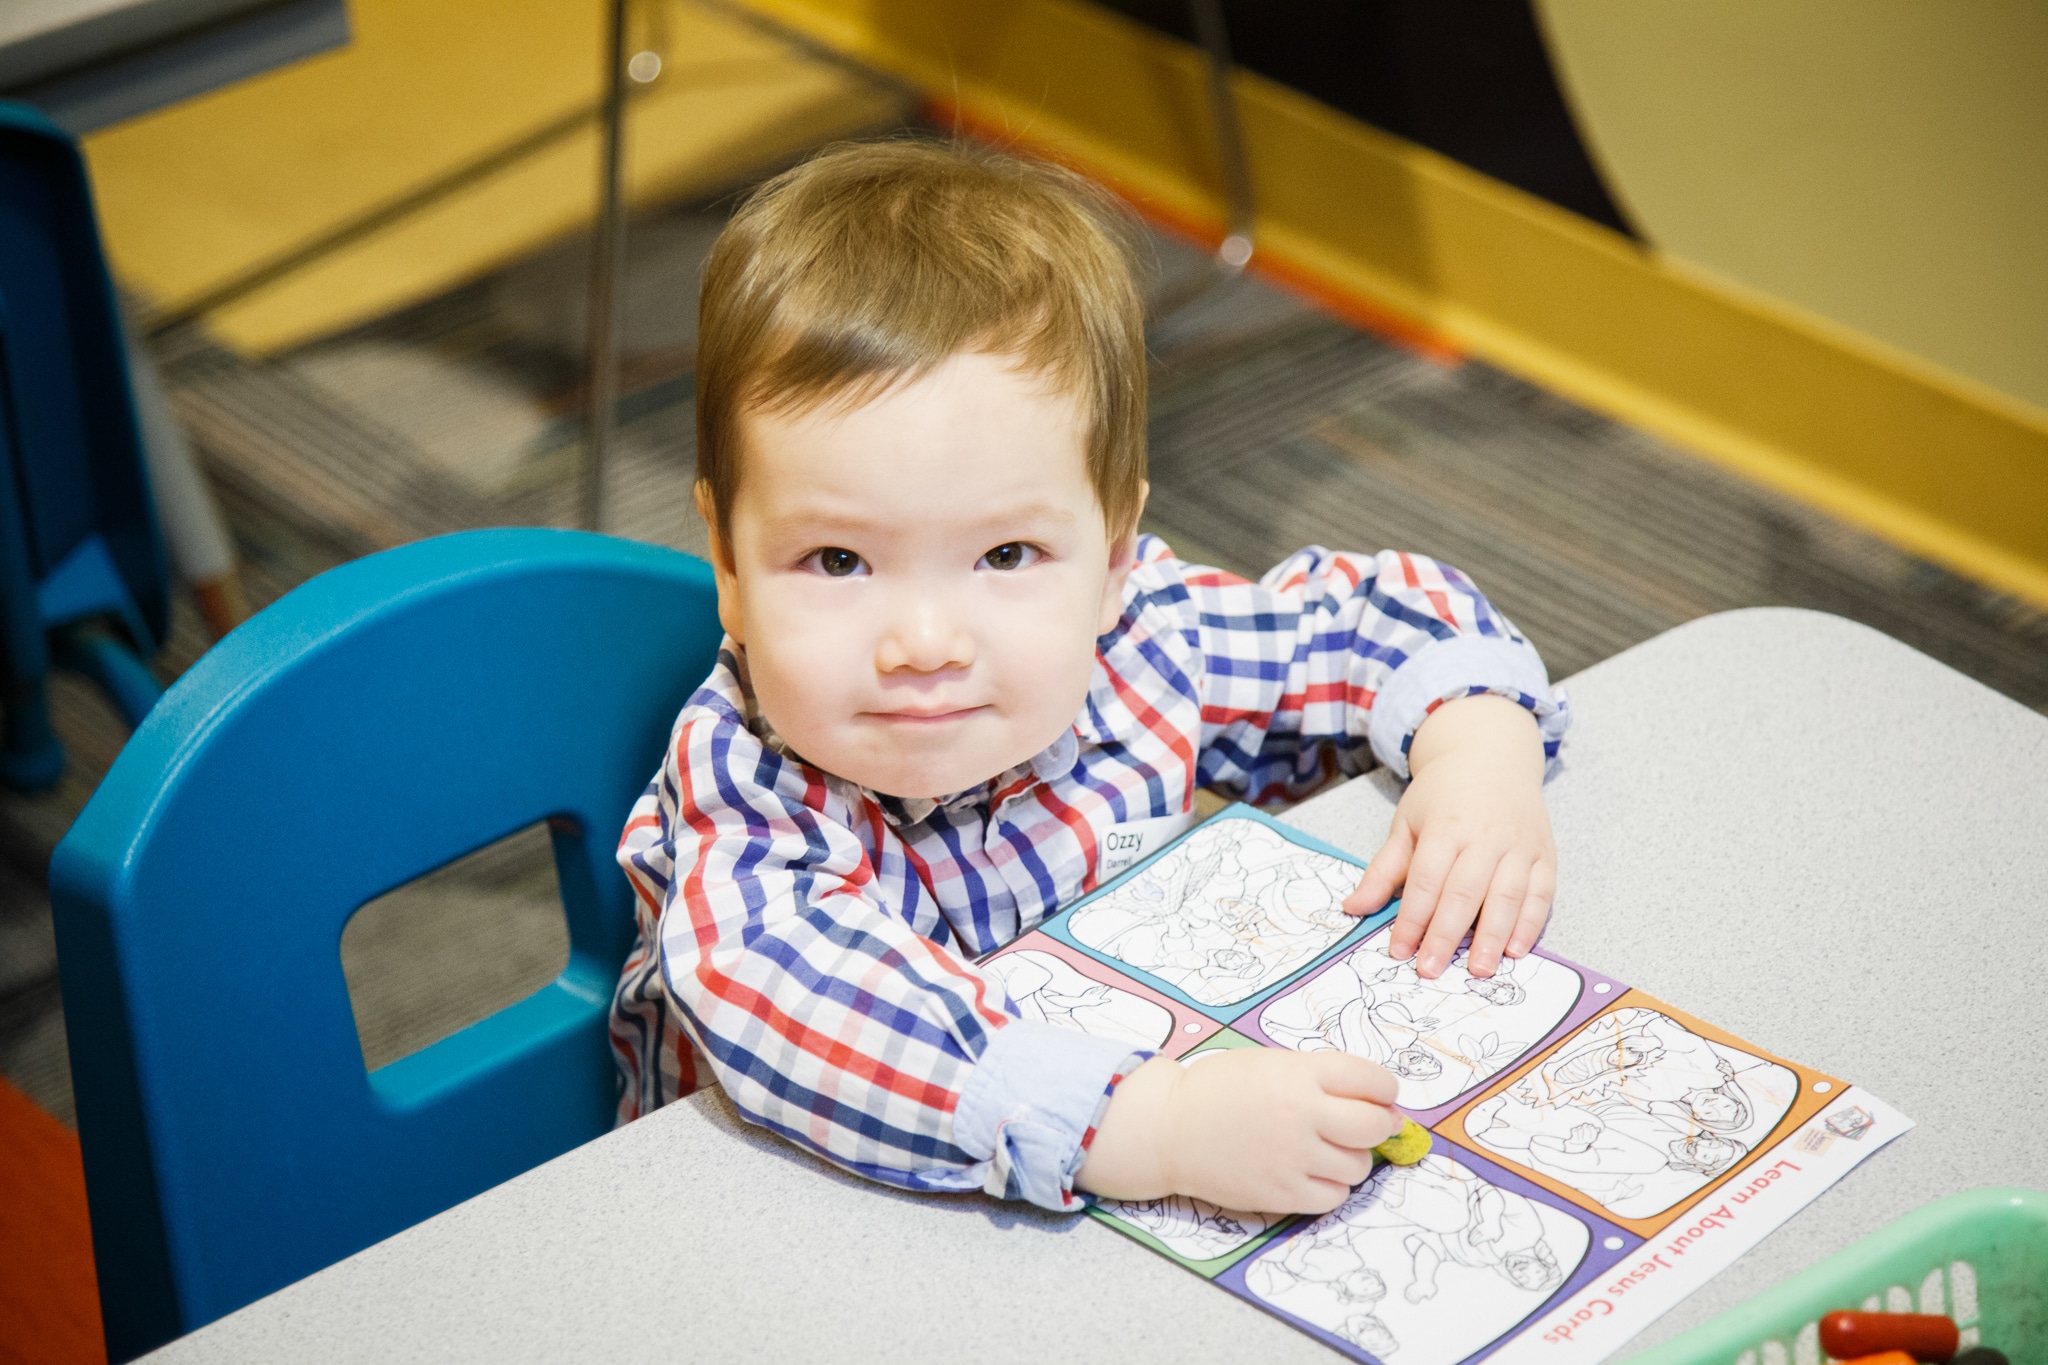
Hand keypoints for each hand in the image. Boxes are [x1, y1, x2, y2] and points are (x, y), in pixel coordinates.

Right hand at [1074, 1049, 1401, 1213]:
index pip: (1373, 1080)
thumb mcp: (1270, 1064)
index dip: (1385, 1089)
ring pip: (1358, 1166)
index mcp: (1299, 1074)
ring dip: (1350, 1157)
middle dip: (1379, 1124)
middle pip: (1374, 1126)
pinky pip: (1334, 1197)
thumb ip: (1321, 1078)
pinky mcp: (1282, 1193)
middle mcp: (1301, 1114)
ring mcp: (1292, 1157)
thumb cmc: (1219, 1091)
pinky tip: (1310, 1172)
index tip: (1380, 1096)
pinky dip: (1330, 1186)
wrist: (1169, 1129)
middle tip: (1364, 1125)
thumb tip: (1380, 1106)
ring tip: (1323, 1148)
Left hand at [1344, 694, 1554, 979]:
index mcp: (1445, 826)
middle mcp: (1485, 836)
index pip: (1426, 880)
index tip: (1399, 951)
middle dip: (1446, 935)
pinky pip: (1541, 893)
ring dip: (1492, 937)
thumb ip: (1384, 869)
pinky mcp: (1545, 854)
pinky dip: (1530, 924)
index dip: (1412, 919)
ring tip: (1477, 970)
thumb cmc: (1444, 794)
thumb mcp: (1407, 822)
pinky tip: (1516, 950)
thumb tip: (1354, 907)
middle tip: (1431, 970)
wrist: (1492, 755)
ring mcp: (1519, 845)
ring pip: (1507, 896)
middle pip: (1464, 892)